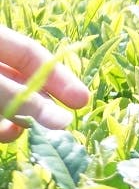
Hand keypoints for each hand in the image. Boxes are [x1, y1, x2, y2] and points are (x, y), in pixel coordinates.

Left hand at [0, 26, 90, 141]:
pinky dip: (0, 124)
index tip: (82, 101)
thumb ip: (23, 100)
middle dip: (38, 103)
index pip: (33, 54)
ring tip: (25, 134)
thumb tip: (65, 121)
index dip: (58, 77)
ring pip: (3, 100)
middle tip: (58, 125)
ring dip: (17, 118)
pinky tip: (7, 134)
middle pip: (19, 79)